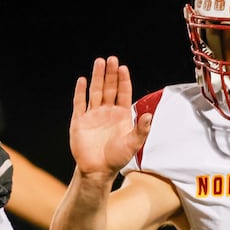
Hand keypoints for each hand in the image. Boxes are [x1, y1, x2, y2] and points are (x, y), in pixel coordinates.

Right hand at [69, 56, 150, 177]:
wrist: (98, 170)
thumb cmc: (117, 158)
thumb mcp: (133, 144)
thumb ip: (141, 129)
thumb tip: (149, 115)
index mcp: (121, 115)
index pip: (123, 92)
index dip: (123, 80)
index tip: (123, 68)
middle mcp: (107, 112)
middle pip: (109, 88)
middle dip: (110, 74)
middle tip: (112, 59)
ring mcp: (93, 115)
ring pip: (95, 91)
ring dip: (97, 77)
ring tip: (99, 62)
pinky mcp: (79, 121)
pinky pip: (79, 103)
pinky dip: (80, 92)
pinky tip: (82, 80)